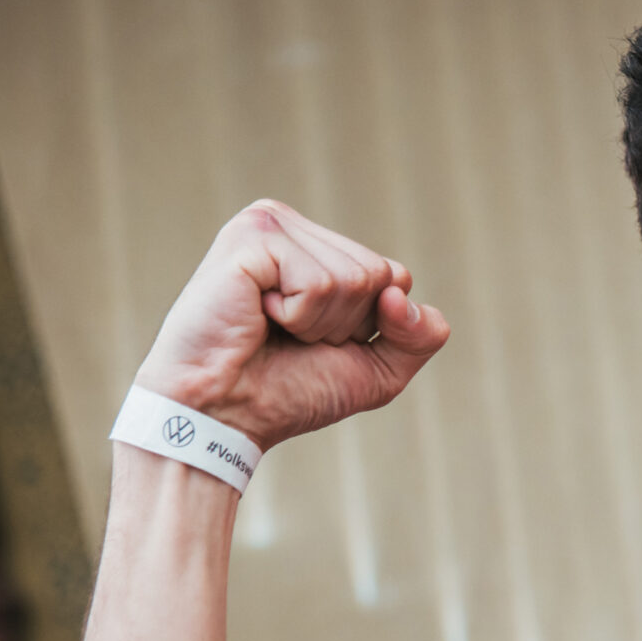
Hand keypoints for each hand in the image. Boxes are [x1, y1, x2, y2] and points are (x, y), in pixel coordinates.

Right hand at [133, 200, 450, 447]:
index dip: (369, 326)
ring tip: (270, 328)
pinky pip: (320, 283)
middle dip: (345, 325)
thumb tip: (405, 297)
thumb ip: (419, 337)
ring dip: (319, 323)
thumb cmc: (286, 392)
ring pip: (354, 278)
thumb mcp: (376, 371)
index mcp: (315, 245)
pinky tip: (257, 316)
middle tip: (288, 337)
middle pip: (378, 274)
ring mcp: (269, 224)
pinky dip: (299, 317)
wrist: (222, 416)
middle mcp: (292, 225)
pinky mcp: (251, 237)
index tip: (314, 340)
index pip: (393, 275)